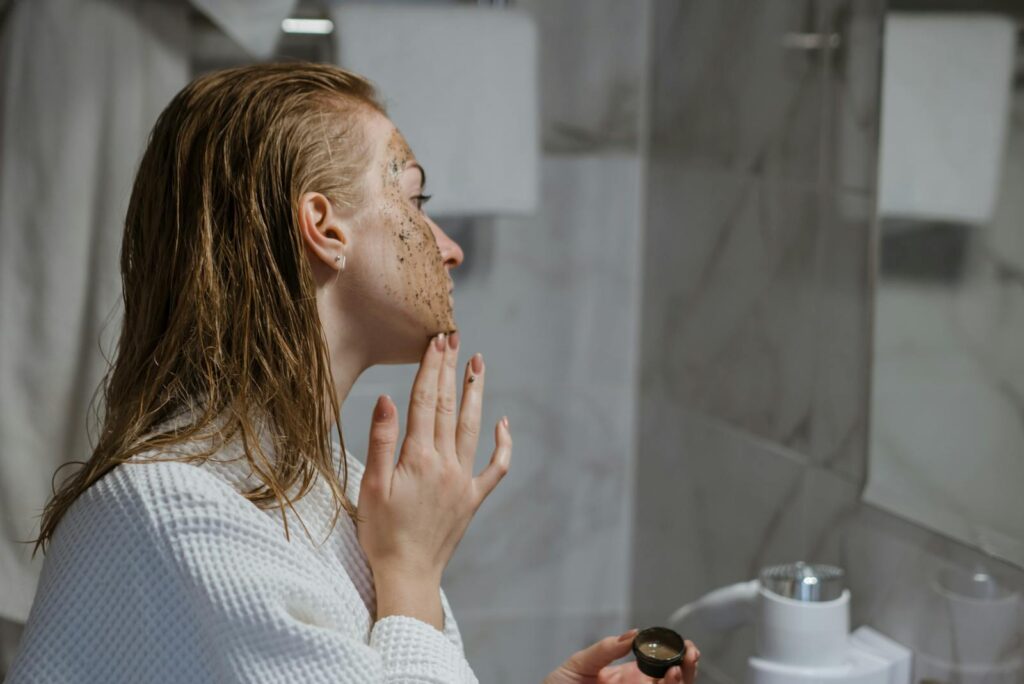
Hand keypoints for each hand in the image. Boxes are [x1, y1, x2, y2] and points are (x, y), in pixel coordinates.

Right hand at [357, 332, 511, 623]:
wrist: (409, 575)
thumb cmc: (382, 534)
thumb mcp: (371, 487)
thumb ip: (381, 440)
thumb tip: (387, 398)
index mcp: (418, 458)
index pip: (426, 401)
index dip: (431, 368)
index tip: (436, 341)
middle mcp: (445, 464)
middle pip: (450, 407)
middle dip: (451, 370)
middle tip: (456, 339)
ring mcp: (463, 480)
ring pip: (473, 428)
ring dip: (476, 394)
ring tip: (478, 365)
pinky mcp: (473, 498)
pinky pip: (495, 467)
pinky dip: (503, 444)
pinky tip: (503, 423)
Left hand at [544, 630, 699, 683]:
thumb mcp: (580, 663)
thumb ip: (606, 649)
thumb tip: (634, 633)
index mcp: (630, 676)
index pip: (661, 665)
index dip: (677, 654)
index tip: (684, 643)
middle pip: (673, 680)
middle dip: (688, 666)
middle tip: (690, 651)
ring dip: (680, 680)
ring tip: (679, 664)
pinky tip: (666, 677)